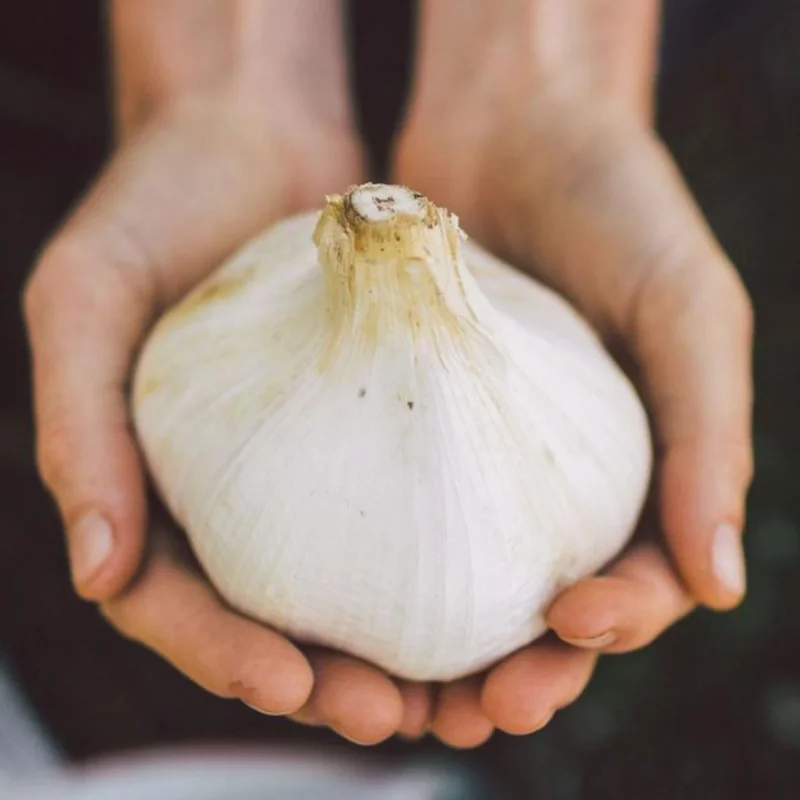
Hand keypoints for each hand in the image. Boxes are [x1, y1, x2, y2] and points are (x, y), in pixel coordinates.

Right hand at [23, 0, 436, 745]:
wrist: (253, 135)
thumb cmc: (157, 202)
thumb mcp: (90, 295)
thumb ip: (79, 423)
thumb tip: (96, 568)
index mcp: (147, 483)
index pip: (172, 602)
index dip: (225, 655)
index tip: (296, 684)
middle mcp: (225, 490)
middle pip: (268, 621)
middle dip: (326, 684)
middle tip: (395, 716)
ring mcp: (299, 465)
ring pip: (344, 593)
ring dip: (396, 656)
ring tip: (461, 692)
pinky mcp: (367, 429)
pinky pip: (404, 511)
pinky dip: (439, 567)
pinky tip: (490, 598)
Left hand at [390, 0, 752, 743]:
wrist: (514, 128)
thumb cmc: (617, 206)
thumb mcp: (686, 307)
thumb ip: (710, 438)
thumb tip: (718, 587)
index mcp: (633, 472)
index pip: (636, 578)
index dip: (613, 623)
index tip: (569, 630)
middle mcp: (550, 479)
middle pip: (541, 611)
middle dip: (518, 673)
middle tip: (479, 713)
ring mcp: (474, 458)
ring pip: (458, 585)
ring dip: (438, 655)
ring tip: (404, 699)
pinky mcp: (407, 425)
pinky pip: (389, 509)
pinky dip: (375, 566)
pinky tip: (341, 604)